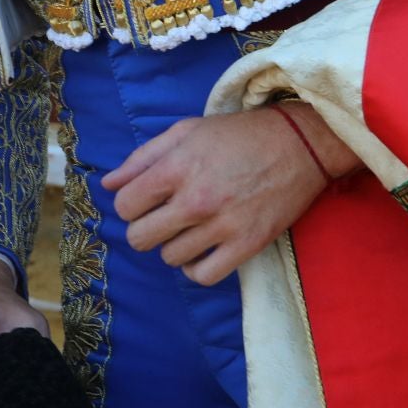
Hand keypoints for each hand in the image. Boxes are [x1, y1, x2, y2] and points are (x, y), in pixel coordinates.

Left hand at [103, 104, 343, 285]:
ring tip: (189, 229)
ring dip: (173, 245)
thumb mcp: (185, 132)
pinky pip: (204, 276)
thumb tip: (108, 185)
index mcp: (176, 168)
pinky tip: (202, 251)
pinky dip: (197, 268)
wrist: (298, 144)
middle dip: (145, 228)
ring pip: (171, 258)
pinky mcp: (248, 245)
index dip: (130, 204)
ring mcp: (223, 225)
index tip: (144, 200)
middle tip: (162, 217)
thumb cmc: (237, 135)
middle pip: (141, 238)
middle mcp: (196, 200)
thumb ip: (142, 158)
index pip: (125, 206)